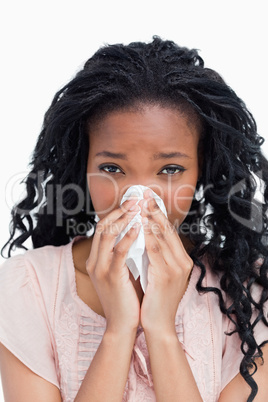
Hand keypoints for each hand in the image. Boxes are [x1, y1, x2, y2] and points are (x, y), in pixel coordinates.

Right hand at [86, 199, 140, 334]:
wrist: (122, 325)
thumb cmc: (127, 297)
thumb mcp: (123, 271)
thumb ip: (125, 254)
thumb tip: (138, 233)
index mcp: (96, 260)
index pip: (103, 229)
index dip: (116, 213)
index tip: (131, 202)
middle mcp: (94, 262)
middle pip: (102, 227)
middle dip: (119, 210)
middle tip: (134, 199)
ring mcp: (100, 269)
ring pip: (108, 235)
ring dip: (123, 219)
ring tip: (137, 208)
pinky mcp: (111, 277)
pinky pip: (119, 252)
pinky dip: (128, 237)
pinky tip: (138, 227)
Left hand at [139, 193, 192, 334]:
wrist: (159, 324)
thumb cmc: (156, 297)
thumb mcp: (160, 272)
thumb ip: (157, 255)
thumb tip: (147, 234)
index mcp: (182, 260)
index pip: (170, 231)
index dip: (159, 213)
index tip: (148, 199)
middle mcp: (183, 262)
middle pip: (167, 230)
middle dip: (154, 210)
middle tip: (144, 195)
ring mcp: (176, 269)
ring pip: (161, 237)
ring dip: (149, 219)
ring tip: (139, 205)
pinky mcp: (166, 276)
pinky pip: (154, 251)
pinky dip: (146, 237)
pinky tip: (138, 227)